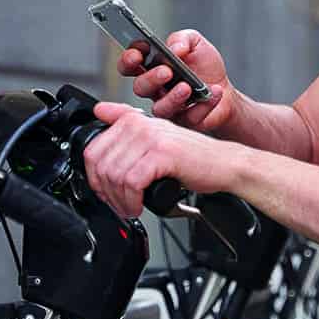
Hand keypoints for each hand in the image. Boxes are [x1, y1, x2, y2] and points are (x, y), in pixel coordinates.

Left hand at [82, 101, 240, 218]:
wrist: (225, 164)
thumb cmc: (192, 157)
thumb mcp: (156, 137)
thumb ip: (126, 121)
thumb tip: (100, 110)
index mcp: (134, 120)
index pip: (93, 149)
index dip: (94, 177)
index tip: (104, 190)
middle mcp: (140, 125)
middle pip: (101, 164)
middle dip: (106, 192)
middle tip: (118, 204)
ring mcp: (151, 138)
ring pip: (115, 175)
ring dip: (119, 200)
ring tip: (130, 208)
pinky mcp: (163, 154)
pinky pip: (132, 182)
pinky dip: (132, 200)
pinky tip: (139, 205)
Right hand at [119, 30, 235, 130]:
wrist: (224, 88)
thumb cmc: (204, 66)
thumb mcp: (195, 42)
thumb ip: (182, 39)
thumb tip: (174, 48)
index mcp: (152, 67)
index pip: (129, 64)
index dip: (128, 59)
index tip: (138, 54)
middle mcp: (156, 88)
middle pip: (140, 87)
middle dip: (150, 79)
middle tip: (166, 71)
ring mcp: (169, 106)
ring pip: (160, 108)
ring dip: (173, 97)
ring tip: (187, 87)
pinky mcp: (186, 120)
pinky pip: (190, 117)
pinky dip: (203, 104)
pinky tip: (214, 91)